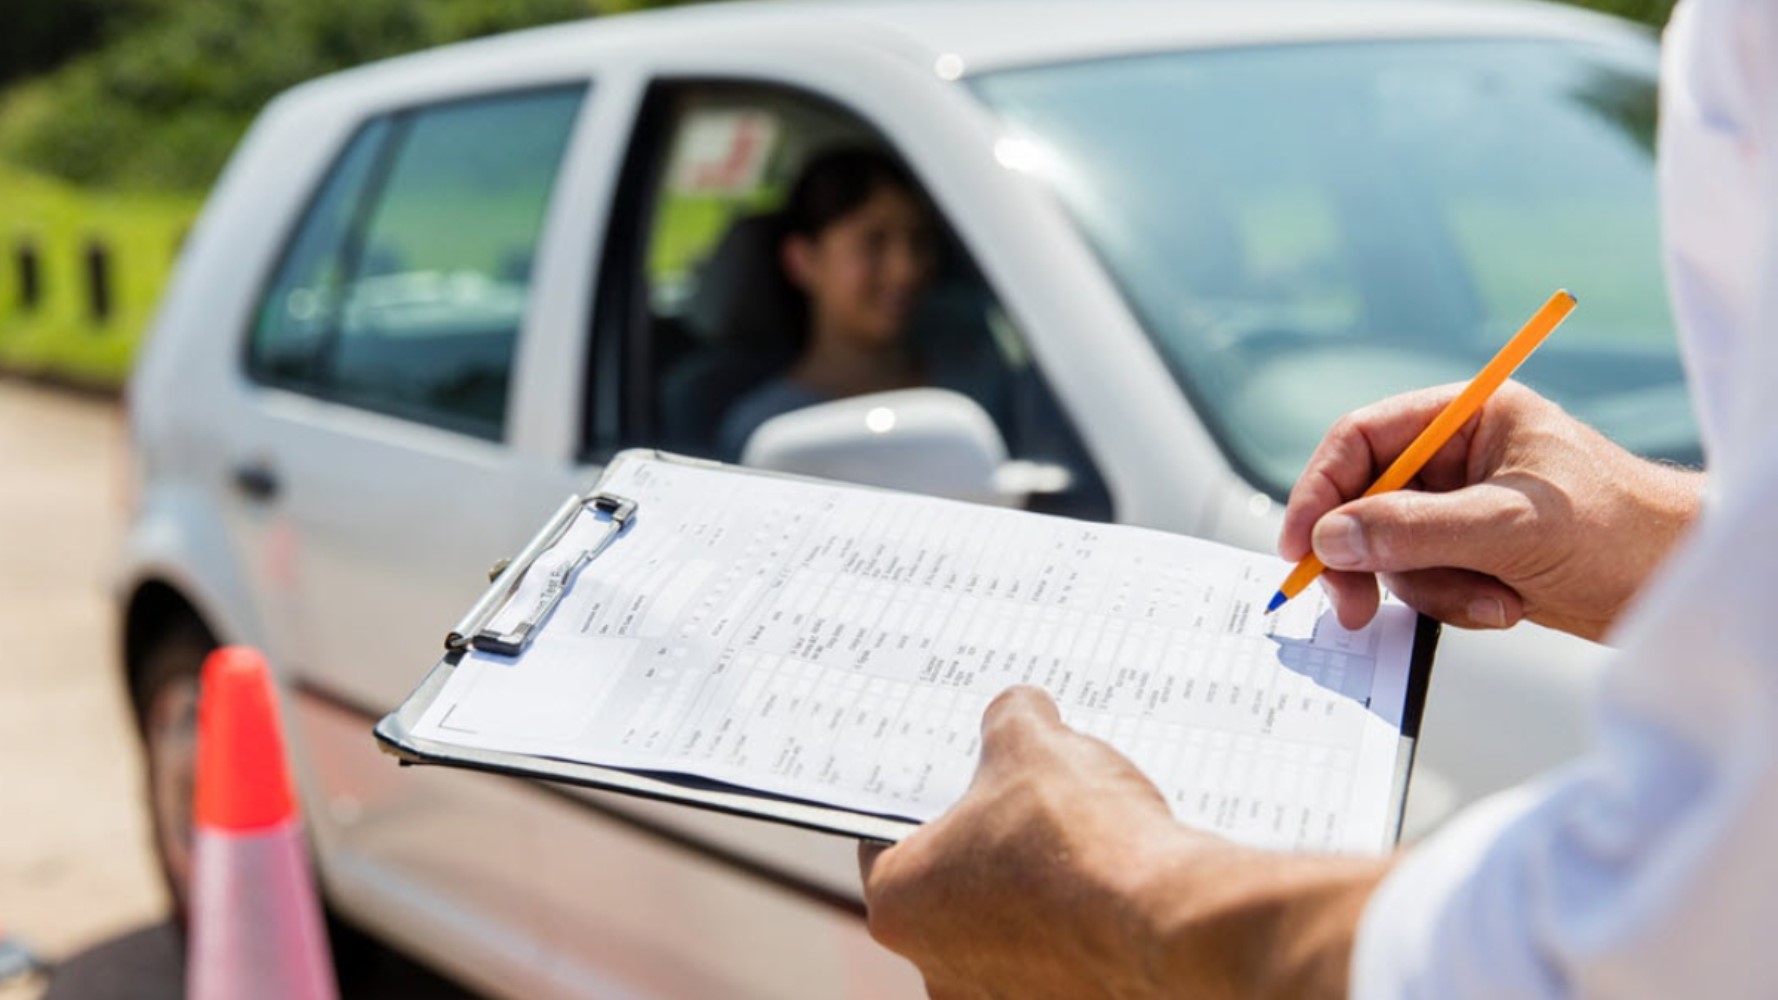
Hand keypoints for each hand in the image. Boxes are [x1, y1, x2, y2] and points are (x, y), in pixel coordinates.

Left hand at [859, 687, 1385, 999]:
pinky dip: (1082, 928)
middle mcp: (937, 970)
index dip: (928, 797)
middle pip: (951, 887)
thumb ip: (1010, 720)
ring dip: (1036, 892)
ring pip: (1008, 929)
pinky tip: (1115, 888)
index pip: (887, 837)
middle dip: (990, 844)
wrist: (1172, 922)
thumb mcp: (1032, 743)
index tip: (960, 777)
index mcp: (899, 903)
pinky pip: (1062, 959)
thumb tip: (1019, 712)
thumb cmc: (1081, 841)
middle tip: (1030, 802)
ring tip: (1083, 845)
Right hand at [1279, 382, 1702, 640]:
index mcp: (1468, 417)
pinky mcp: (1474, 553)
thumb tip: (1332, 539)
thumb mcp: (1509, 526)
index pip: (1363, 440)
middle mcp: (1459, 456)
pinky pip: (1425, 581)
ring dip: (1431, 587)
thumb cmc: (1621, 531)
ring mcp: (1464, 507)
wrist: (1682, 585)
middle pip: (1366, 500)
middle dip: (1368, 556)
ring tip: (1492, 600)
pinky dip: (1455, 603)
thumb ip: (1413, 529)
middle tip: (1352, 607)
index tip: (1302, 547)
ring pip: (1392, 551)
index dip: (1321, 490)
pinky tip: (1507, 605)